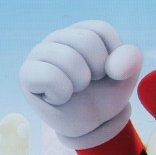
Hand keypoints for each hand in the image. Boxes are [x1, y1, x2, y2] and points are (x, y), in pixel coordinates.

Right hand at [19, 20, 142, 148]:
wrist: (89, 124)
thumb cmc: (104, 95)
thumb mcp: (125, 77)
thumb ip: (129, 61)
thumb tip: (114, 67)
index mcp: (81, 31)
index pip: (102, 30)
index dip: (112, 57)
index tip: (107, 72)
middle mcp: (58, 38)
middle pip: (86, 40)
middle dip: (97, 69)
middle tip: (90, 82)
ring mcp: (40, 54)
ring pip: (68, 58)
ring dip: (81, 82)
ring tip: (76, 89)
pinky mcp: (27, 74)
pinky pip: (49, 76)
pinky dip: (62, 92)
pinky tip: (59, 97)